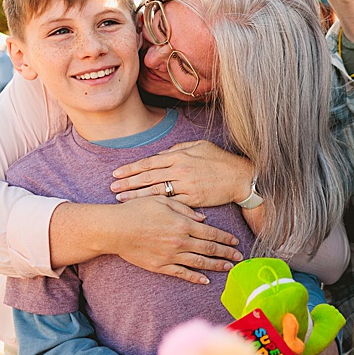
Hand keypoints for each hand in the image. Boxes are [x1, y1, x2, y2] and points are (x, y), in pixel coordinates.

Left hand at [110, 140, 253, 208]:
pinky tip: (145, 208)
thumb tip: (160, 154)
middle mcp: (180, 170)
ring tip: (122, 198)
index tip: (116, 173)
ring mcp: (187, 186)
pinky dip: (157, 205)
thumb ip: (178, 149)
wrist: (241, 177)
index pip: (149, 162)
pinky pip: (171, 203)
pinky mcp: (194, 199)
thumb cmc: (221, 160)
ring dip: (137, 195)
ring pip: (156, 191)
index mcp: (180, 156)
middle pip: (148, 177)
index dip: (131, 168)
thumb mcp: (200, 146)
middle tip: (112, 187)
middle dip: (127, 183)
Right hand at [110, 196, 242, 284]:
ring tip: (228, 268)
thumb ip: (185, 209)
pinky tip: (205, 280)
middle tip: (239, 257)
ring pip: (200, 263)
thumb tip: (203, 219)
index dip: (225, 238)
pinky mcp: (160, 266)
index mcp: (182, 224)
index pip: (211, 233)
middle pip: (210, 249)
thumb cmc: (137, 210)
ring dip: (216, 265)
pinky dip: (195, 277)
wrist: (114, 229)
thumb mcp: (162, 201)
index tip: (235, 241)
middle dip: (227, 253)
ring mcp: (171, 256)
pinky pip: (182, 274)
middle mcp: (180, 241)